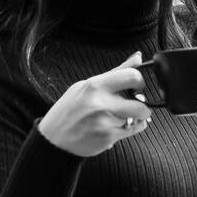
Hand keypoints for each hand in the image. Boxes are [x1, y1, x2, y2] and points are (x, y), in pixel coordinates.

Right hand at [37, 52, 152, 156]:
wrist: (54, 139)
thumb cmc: (69, 110)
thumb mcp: (85, 86)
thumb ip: (114, 73)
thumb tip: (137, 57)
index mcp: (94, 85)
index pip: (131, 76)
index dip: (139, 81)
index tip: (137, 86)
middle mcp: (100, 103)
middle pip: (140, 103)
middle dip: (142, 105)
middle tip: (137, 105)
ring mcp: (105, 121)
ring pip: (137, 118)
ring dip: (136, 118)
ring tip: (123, 117)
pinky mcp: (108, 137)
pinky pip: (133, 130)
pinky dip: (131, 128)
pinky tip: (119, 126)